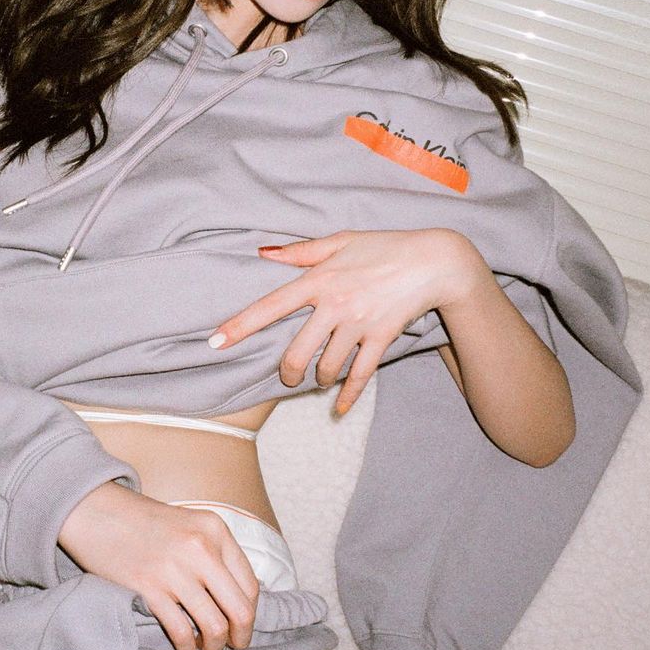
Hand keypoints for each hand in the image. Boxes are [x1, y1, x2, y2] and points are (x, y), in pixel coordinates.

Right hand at [58, 481, 259, 649]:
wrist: (97, 510)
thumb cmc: (143, 521)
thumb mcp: (189, 524)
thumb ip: (214, 553)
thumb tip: (236, 597)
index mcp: (215, 530)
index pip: (250, 585)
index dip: (250, 613)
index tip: (242, 626)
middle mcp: (201, 548)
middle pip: (240, 609)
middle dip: (241, 636)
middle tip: (233, 646)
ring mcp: (175, 569)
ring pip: (214, 626)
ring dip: (213, 645)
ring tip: (205, 648)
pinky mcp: (148, 588)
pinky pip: (181, 630)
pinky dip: (186, 646)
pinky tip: (183, 646)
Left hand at [209, 229, 482, 415]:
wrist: (435, 261)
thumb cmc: (384, 246)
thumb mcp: (340, 241)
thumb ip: (300, 251)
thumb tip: (262, 252)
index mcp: (319, 279)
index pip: (270, 305)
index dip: (240, 325)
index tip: (214, 342)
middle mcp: (334, 304)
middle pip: (297, 351)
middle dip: (287, 371)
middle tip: (287, 376)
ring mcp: (358, 324)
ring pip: (327, 367)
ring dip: (318, 379)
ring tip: (318, 377)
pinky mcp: (381, 338)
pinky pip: (360, 375)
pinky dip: (348, 396)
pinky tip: (338, 408)